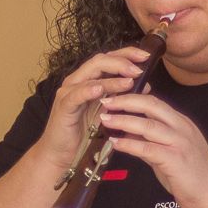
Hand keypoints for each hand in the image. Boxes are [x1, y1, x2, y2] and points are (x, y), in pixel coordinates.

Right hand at [35, 46, 159, 172]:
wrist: (61, 153)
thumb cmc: (83, 133)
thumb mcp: (107, 111)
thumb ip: (121, 96)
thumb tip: (145, 85)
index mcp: (88, 79)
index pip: (108, 58)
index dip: (127, 53)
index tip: (146, 56)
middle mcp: (77, 81)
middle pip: (100, 60)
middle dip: (122, 61)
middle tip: (140, 67)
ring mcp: (68, 92)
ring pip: (91, 76)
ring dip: (112, 77)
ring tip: (130, 79)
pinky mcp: (64, 106)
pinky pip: (76, 95)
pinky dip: (89, 90)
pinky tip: (100, 89)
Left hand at [96, 93, 207, 207]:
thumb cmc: (192, 174)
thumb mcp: (170, 152)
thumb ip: (150, 142)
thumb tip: (128, 135)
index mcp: (181, 123)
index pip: (154, 102)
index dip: (133, 97)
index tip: (114, 96)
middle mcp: (181, 128)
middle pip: (151, 106)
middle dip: (126, 101)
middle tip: (105, 101)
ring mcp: (180, 143)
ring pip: (148, 125)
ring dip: (124, 121)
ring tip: (106, 119)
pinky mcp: (176, 160)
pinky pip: (148, 149)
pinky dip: (130, 145)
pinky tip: (116, 143)